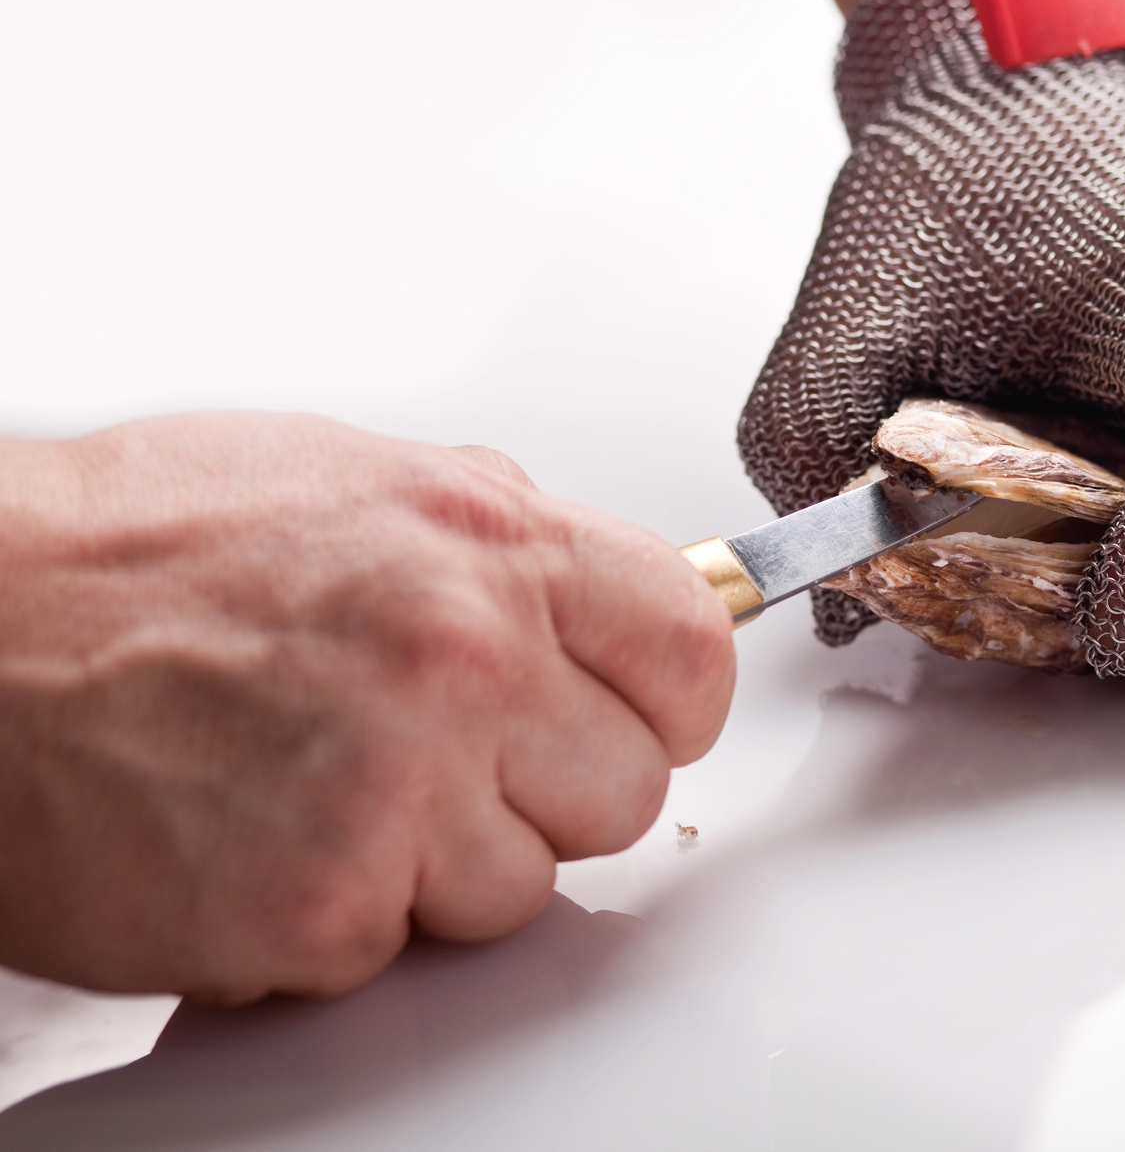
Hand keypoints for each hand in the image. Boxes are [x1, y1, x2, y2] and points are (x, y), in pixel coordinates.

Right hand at [0, 413, 733, 1001]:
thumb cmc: (131, 554)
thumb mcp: (352, 481)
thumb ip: (498, 543)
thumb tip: (599, 593)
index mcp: (489, 544)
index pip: (690, 648)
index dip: (664, 698)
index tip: (630, 713)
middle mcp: (464, 660)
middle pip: (628, 788)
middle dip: (550, 792)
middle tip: (448, 764)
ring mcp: (399, 789)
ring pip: (523, 886)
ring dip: (441, 864)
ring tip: (324, 787)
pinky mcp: (322, 904)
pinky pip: (400, 947)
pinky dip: (337, 915)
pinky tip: (257, 837)